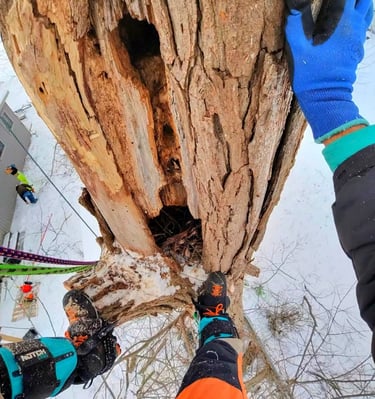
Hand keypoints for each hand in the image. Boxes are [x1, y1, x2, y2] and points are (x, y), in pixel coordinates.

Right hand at [285, 0, 372, 140]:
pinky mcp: (358, 48)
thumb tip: (294, 1)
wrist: (326, 98)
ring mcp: (359, 37)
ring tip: (344, 5)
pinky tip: (345, 22)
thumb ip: (295, 21)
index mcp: (341, 19)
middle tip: (336, 2)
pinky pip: (364, 24)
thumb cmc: (310, 74)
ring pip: (368, 8)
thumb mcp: (297, 47)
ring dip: (358, 2)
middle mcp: (355, 24)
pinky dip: (359, 15)